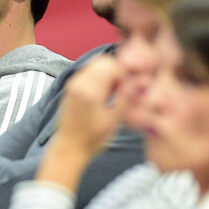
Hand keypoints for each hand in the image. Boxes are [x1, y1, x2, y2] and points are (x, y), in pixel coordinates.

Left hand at [36, 56, 128, 187]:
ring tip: (113, 93)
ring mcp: (72, 84)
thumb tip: (138, 81)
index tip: (128, 86)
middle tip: (122, 88)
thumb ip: (126, 98)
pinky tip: (104, 94)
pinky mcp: (71, 87)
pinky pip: (87, 72)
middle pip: (101, 61)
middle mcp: (78, 83)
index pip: (110, 65)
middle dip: (116, 70)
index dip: (124, 72)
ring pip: (94, 64)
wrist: (69, 147)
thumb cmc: (91, 139)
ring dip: (107, 73)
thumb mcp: (114, 121)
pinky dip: (98, 77)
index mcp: (89, 91)